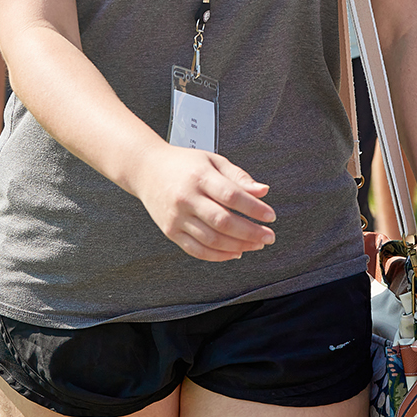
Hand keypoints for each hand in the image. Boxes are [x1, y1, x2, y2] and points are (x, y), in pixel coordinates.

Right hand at [133, 146, 275, 261]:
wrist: (146, 170)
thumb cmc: (184, 164)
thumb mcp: (213, 161)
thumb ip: (238, 177)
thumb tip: (263, 191)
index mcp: (200, 176)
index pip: (231, 195)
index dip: (254, 208)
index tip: (270, 216)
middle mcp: (186, 198)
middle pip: (223, 221)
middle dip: (250, 232)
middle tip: (269, 237)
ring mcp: (177, 217)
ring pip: (211, 239)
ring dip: (238, 246)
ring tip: (256, 245)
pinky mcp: (170, 231)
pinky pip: (197, 250)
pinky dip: (218, 255)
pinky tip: (235, 252)